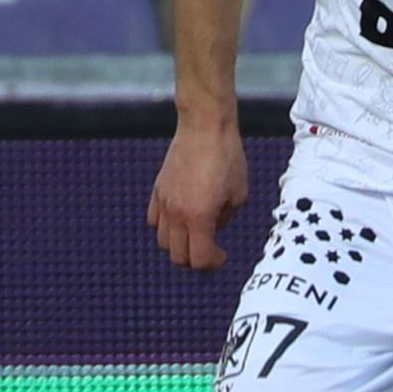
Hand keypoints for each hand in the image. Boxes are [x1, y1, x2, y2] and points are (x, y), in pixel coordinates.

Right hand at [148, 120, 248, 272]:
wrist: (204, 128)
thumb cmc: (227, 157)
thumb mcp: (239, 194)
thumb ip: (225, 218)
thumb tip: (215, 227)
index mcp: (200, 217)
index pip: (198, 259)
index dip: (212, 263)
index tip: (222, 255)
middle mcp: (177, 213)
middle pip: (178, 256)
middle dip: (195, 258)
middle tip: (209, 248)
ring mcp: (164, 202)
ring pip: (162, 241)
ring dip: (179, 244)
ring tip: (194, 233)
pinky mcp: (157, 190)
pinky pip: (153, 220)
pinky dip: (164, 226)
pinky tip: (179, 218)